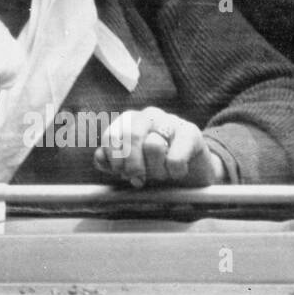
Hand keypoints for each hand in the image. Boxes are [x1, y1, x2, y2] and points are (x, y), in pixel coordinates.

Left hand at [93, 107, 225, 186]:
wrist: (194, 174)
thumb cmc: (157, 168)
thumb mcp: (130, 167)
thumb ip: (111, 162)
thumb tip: (99, 157)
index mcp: (130, 120)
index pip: (111, 136)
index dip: (114, 159)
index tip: (121, 173)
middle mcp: (150, 115)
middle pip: (131, 136)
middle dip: (132, 165)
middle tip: (138, 179)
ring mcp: (172, 121)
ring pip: (153, 146)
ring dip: (156, 170)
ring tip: (162, 175)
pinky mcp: (191, 133)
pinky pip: (175, 158)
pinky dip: (174, 172)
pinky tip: (179, 172)